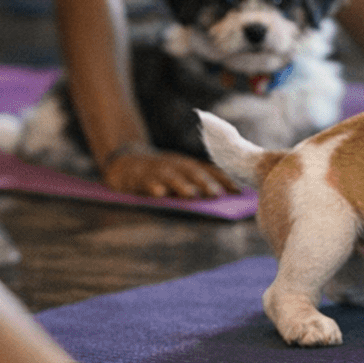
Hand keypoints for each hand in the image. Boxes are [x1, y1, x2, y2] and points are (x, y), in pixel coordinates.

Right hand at [101, 148, 236, 198]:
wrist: (124, 162)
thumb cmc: (160, 174)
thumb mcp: (180, 175)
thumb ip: (199, 184)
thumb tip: (225, 200)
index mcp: (188, 165)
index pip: (210, 171)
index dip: (224, 180)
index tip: (239, 192)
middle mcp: (174, 166)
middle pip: (192, 173)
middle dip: (206, 183)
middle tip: (217, 194)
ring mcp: (155, 170)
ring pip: (170, 177)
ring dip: (181, 185)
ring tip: (192, 195)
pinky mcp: (136, 177)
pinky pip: (144, 182)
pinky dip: (152, 187)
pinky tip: (160, 195)